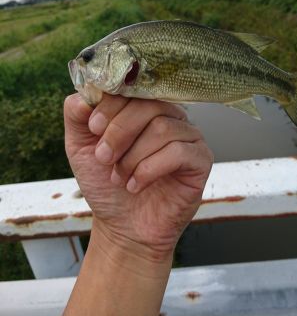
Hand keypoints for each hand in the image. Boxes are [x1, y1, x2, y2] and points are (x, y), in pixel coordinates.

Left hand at [64, 93, 212, 263]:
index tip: (93, 127)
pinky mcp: (201, 160)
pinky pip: (179, 152)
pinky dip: (149, 170)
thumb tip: (86, 92)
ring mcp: (189, 137)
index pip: (135, 88)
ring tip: (119, 177)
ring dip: (133, 157)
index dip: (112, 104)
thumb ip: (77, 115)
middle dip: (120, 132)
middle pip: (150, 106)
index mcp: (145, 108)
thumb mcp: (80, 146)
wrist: (123, 227)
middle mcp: (170, 117)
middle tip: (103, 157)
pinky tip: (136, 185)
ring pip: (163, 128)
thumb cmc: (107, 184)